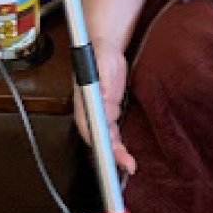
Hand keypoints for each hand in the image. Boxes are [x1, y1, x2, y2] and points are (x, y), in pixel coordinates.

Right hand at [73, 36, 136, 174]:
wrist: (106, 47)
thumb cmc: (99, 53)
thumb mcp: (101, 64)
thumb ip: (100, 81)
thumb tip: (104, 98)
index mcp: (83, 102)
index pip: (88, 127)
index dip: (98, 143)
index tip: (109, 154)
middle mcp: (89, 112)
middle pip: (97, 138)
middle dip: (110, 155)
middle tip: (126, 164)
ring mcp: (100, 114)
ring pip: (106, 140)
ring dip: (117, 155)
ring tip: (129, 165)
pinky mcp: (110, 114)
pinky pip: (114, 135)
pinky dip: (120, 147)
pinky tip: (128, 157)